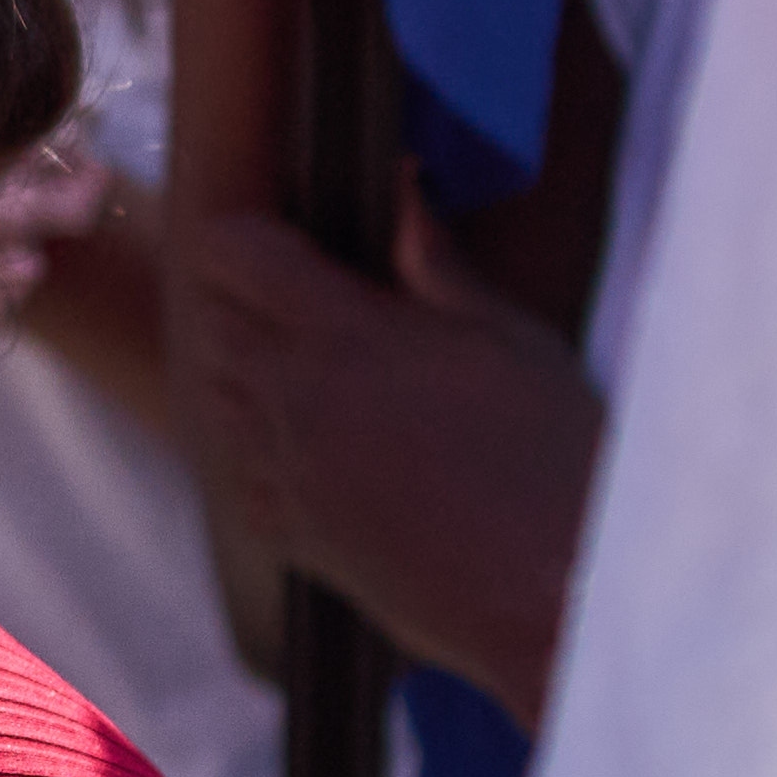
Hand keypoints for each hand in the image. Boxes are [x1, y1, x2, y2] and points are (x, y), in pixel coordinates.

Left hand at [161, 199, 601, 724]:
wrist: (565, 590)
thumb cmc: (558, 458)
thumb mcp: (509, 339)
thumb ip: (435, 264)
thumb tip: (403, 187)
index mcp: (347, 334)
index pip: (235, 252)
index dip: (248, 236)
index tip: (284, 242)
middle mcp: (297, 397)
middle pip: (211, 321)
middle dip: (241, 302)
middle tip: (301, 306)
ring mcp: (287, 471)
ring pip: (213, 401)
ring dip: (243, 379)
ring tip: (308, 380)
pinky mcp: (294, 538)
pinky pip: (238, 482)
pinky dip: (260, 463)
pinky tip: (315, 460)